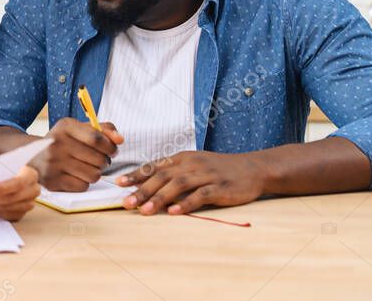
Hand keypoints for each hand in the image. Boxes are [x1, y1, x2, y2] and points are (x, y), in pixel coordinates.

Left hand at [0, 166, 39, 220]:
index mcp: (30, 175)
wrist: (2, 173)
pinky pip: (2, 215)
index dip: (4, 187)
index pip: (19, 183)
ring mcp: (27, 205)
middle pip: (10, 199)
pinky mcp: (18, 214)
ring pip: (4, 208)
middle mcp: (32, 191)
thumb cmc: (0, 167)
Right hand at [34, 118, 123, 191]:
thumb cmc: (63, 141)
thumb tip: (119, 139)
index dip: (110, 146)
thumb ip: (103, 129)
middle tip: (98, 160)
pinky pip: (83, 186)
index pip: (97, 138)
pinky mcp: (53, 181)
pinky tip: (76, 175)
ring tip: (87, 167)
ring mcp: (53, 164)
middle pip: (98, 159)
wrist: (32, 155)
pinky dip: (84, 182)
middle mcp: (57, 144)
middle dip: (104, 161)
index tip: (112, 150)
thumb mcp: (78, 129)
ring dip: (95, 173)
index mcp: (65, 127)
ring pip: (94, 175)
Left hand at [116, 150, 265, 214]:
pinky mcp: (220, 187)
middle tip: (126, 203)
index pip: (154, 166)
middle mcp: (191, 164)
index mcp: (182, 158)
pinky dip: (187, 204)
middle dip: (142, 190)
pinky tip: (174, 212)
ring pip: (178, 185)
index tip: (118, 183)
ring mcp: (206, 175)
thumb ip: (173, 173)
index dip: (136, 175)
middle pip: (162, 177)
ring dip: (159, 198)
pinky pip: (201, 195)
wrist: (252, 168)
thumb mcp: (193, 165)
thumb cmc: (218, 169)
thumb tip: (147, 184)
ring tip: (144, 210)